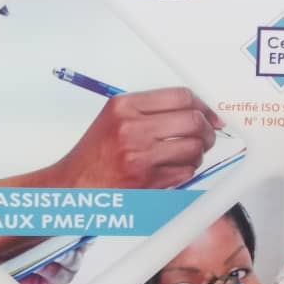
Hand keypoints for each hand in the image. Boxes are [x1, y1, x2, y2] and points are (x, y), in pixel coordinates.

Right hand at [50, 87, 222, 188]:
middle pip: (192, 121)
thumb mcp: (114, 119)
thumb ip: (150, 110)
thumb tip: (195, 110)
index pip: (180, 96)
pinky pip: (185, 172)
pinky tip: (173, 171)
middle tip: (206, 137)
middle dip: (207, 130)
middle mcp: (132, 128)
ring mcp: (140, 156)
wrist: (72, 187)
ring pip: (193, 148)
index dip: (203, 106)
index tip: (211, 116)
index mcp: (124, 106)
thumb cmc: (95, 155)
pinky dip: (186, 172)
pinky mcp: (146, 181)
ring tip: (187, 155)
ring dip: (198, 153)